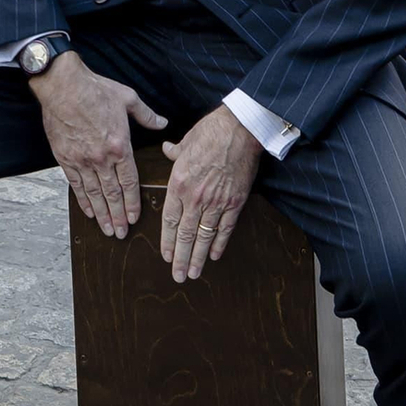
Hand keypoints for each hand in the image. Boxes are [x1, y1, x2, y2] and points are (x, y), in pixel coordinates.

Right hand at [30, 52, 165, 238]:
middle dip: (118, 216)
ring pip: (94, 194)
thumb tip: (162, 123)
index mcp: (120, 145)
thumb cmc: (95, 89)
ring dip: (102, 214)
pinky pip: (76, 185)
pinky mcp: (66, 158)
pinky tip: (88, 211)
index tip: (135, 217)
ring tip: (107, 230)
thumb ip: (146, 115)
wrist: (63, 86)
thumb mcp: (127, 98)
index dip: (133, 202)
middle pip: (113, 194)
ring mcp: (83, 160)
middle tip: (121, 234)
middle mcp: (102, 158)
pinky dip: (82, 200)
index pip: (129, 182)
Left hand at [161, 107, 261, 280]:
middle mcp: (195, 198)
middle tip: (177, 276)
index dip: (167, 241)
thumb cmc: (211, 131)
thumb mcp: (186, 141)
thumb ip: (174, 152)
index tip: (165, 256)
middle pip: (185, 235)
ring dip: (197, 257)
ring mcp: (216, 202)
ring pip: (204, 237)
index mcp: (178, 183)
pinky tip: (214, 256)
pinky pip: (225, 229)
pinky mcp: (234, 202)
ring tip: (193, 273)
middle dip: (180, 258)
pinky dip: (219, 244)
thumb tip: (167, 150)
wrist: (240, 129)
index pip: (169, 220)